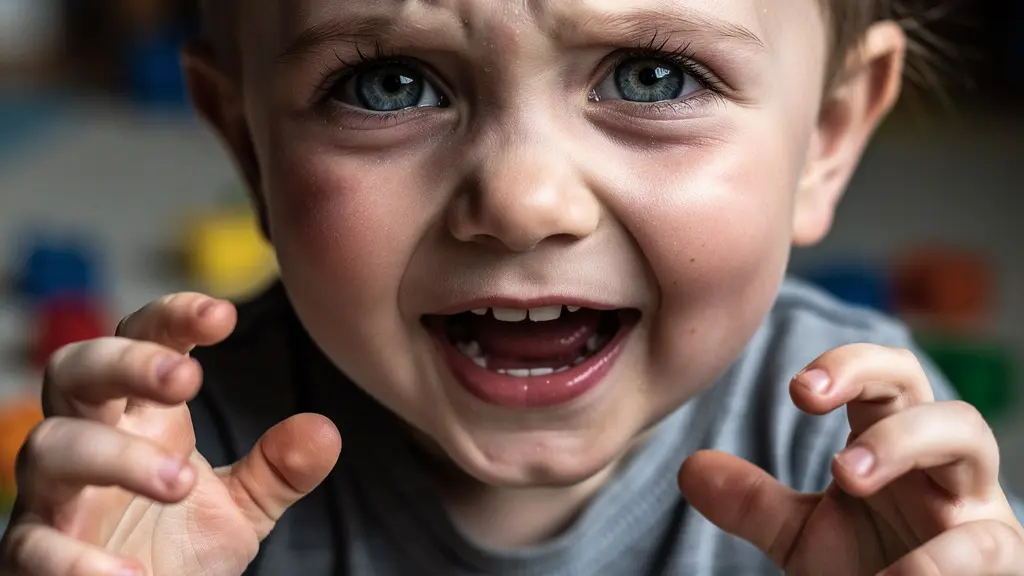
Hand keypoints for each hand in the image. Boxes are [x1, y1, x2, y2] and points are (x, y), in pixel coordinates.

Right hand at [0, 293, 341, 575]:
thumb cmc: (175, 551)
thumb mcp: (240, 510)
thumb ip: (278, 470)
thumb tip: (325, 432)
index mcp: (141, 419)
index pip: (142, 342)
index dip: (173, 318)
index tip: (223, 315)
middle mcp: (88, 441)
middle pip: (77, 370)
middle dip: (127, 362)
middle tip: (187, 378)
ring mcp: (54, 498)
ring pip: (51, 446)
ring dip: (115, 455)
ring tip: (180, 482)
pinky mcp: (32, 558)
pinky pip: (33, 547)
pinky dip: (77, 560)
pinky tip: (129, 575)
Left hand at [679, 344, 1023, 574]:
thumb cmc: (868, 568)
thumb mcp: (804, 537)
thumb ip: (755, 503)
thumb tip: (689, 468)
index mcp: (896, 444)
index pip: (887, 378)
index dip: (851, 366)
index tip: (799, 389)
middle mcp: (944, 468)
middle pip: (939, 402)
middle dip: (887, 416)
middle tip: (833, 457)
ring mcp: (978, 512)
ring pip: (974, 443)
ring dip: (909, 450)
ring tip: (849, 478)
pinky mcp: (1001, 562)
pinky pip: (993, 546)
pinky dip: (944, 559)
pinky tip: (895, 575)